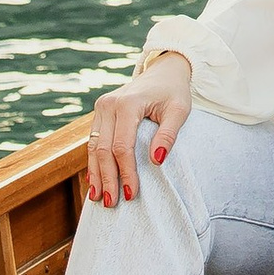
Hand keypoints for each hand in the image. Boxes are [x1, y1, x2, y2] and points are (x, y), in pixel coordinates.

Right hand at [82, 54, 192, 206]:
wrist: (163, 71)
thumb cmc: (173, 91)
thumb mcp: (180, 110)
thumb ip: (169, 134)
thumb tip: (157, 161)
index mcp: (128, 103)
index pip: (122, 146)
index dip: (125, 172)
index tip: (130, 194)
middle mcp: (108, 104)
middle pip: (103, 149)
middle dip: (107, 178)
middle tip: (111, 203)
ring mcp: (101, 108)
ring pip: (93, 147)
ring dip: (96, 173)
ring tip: (98, 198)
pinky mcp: (100, 113)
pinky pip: (93, 141)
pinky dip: (94, 162)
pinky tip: (95, 180)